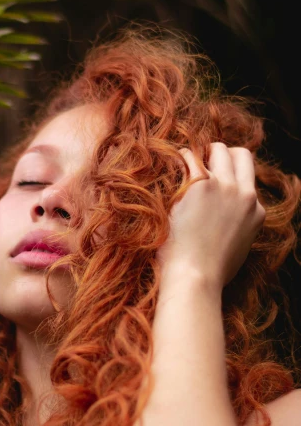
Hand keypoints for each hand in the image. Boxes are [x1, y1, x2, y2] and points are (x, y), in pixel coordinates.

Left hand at [157, 142, 265, 289]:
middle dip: (221, 155)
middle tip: (201, 164)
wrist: (194, 276)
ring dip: (200, 153)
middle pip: (239, 155)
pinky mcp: (199, 183)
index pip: (247, 179)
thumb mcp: (238, 248)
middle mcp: (243, 194)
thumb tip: (225, 221)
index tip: (213, 181)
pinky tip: (169, 167)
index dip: (229, 177)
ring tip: (183, 164)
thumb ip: (238, 227)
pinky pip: (189, 156)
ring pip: (217, 149)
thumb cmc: (209, 271)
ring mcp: (223, 186)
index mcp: (255, 211)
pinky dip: (180, 158)